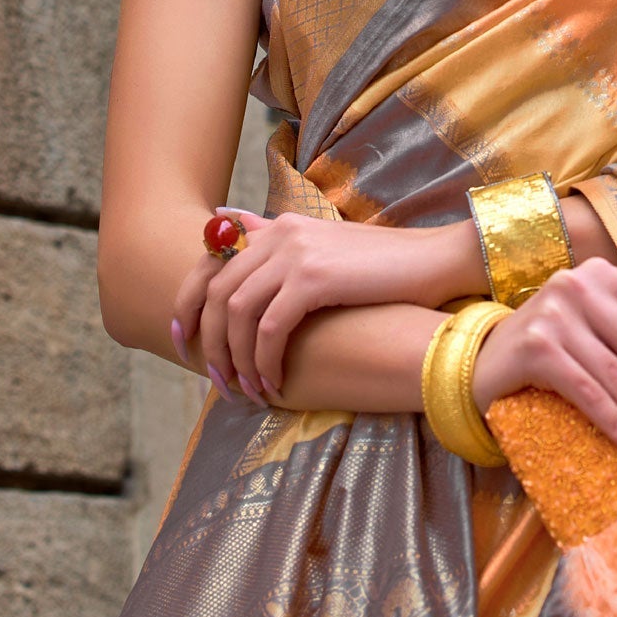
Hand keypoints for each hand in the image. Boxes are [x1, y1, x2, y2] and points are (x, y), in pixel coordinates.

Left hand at [171, 208, 480, 401]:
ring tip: (247, 390)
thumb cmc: (384, 268)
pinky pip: (270, 329)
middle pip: (216, 291)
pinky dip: (264, 361)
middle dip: (207, 342)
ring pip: (237, 314)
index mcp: (279, 225)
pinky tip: (274, 383)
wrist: (435, 261)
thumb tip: (233, 232)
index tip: (181, 338)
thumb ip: (282, 250)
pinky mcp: (314, 278)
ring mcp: (295, 252)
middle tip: (215, 380)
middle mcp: (280, 232)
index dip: (187, 300)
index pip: (209, 260)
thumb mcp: (326, 252)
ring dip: (236, 360)